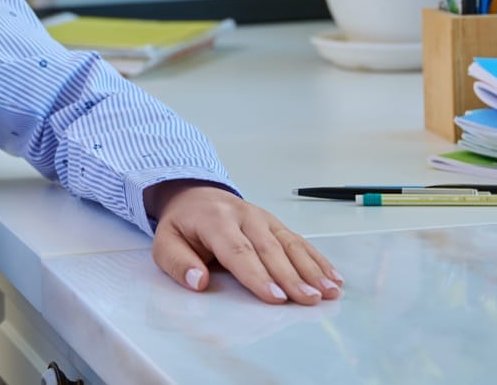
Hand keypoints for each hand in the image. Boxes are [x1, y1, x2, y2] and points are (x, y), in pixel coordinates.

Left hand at [146, 182, 343, 304]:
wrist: (195, 195)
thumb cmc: (182, 226)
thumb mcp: (164, 242)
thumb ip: (178, 263)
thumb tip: (198, 281)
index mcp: (215, 220)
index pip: (238, 250)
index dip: (258, 275)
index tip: (275, 298)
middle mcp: (244, 216)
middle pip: (270, 249)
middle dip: (291, 276)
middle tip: (309, 300)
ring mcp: (263, 218)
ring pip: (290, 243)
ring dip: (311, 269)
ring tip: (328, 292)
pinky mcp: (275, 223)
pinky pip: (299, 241)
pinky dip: (317, 259)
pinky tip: (332, 277)